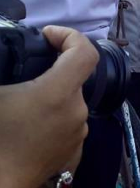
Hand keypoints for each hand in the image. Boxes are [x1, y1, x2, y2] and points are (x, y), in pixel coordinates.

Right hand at [0, 26, 94, 187]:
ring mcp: (79, 134)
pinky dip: (52, 119)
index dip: (69, 35)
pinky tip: (29, 127)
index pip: (85, 51)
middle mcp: (77, 111)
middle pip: (73, 78)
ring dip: (50, 98)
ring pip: (69, 103)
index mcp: (59, 92)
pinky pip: (67, 125)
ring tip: (21, 105)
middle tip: (23, 75)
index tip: (48, 36)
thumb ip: (4, 70)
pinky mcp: (75, 152)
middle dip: (51, 71)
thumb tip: (8, 67)